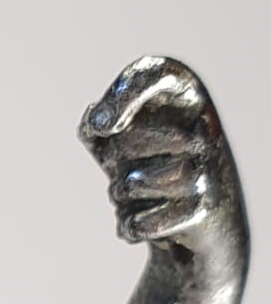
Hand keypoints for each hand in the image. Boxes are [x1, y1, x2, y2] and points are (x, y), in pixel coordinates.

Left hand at [79, 56, 248, 260]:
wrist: (197, 225)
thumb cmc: (152, 170)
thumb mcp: (118, 144)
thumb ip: (97, 126)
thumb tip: (95, 122)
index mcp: (184, 96)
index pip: (156, 75)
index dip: (123, 95)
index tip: (99, 125)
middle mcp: (203, 126)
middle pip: (126, 140)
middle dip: (112, 162)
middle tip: (126, 170)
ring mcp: (208, 167)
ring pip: (134, 182)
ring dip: (119, 196)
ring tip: (136, 197)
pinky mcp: (205, 208)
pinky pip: (141, 221)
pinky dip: (129, 227)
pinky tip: (143, 224)